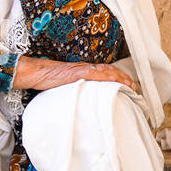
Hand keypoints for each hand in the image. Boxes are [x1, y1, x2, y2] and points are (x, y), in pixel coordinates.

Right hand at [12, 56, 137, 91]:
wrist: (34, 73)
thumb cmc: (47, 80)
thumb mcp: (66, 87)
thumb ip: (77, 91)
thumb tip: (85, 102)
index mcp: (84, 72)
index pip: (106, 73)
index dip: (120, 78)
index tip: (130, 87)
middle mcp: (86, 68)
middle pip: (110, 71)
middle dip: (125, 79)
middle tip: (136, 89)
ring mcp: (81, 69)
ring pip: (106, 71)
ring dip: (120, 78)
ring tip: (130, 86)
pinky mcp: (76, 73)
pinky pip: (94, 74)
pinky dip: (106, 77)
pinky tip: (115, 81)